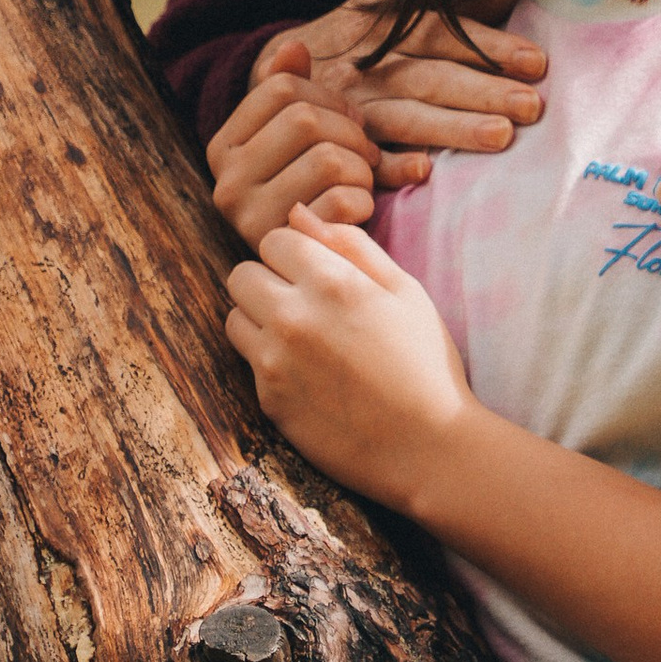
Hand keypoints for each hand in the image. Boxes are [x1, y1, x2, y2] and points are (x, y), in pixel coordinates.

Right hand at [208, 0, 542, 247]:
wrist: (256, 81)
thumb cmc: (341, 51)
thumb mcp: (384, 15)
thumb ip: (450, 7)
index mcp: (376, 25)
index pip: (438, 31)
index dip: (488, 46)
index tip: (536, 63)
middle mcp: (360, 66)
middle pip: (426, 76)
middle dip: (481, 90)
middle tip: (531, 106)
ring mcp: (338, 108)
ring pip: (399, 117)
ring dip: (449, 129)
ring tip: (499, 138)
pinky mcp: (320, 148)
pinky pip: (355, 160)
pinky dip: (387, 167)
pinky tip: (421, 173)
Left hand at [223, 215, 475, 514]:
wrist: (426, 446)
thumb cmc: (425, 362)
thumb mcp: (405, 289)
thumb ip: (351, 245)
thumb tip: (299, 215)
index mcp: (331, 282)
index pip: (274, 239)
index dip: (295, 251)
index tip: (317, 270)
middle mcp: (292, 317)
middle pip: (241, 276)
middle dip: (269, 280)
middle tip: (306, 302)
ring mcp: (275, 362)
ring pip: (235, 318)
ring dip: (260, 320)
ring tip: (302, 337)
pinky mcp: (268, 400)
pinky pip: (249, 363)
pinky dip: (270, 361)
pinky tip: (310, 374)